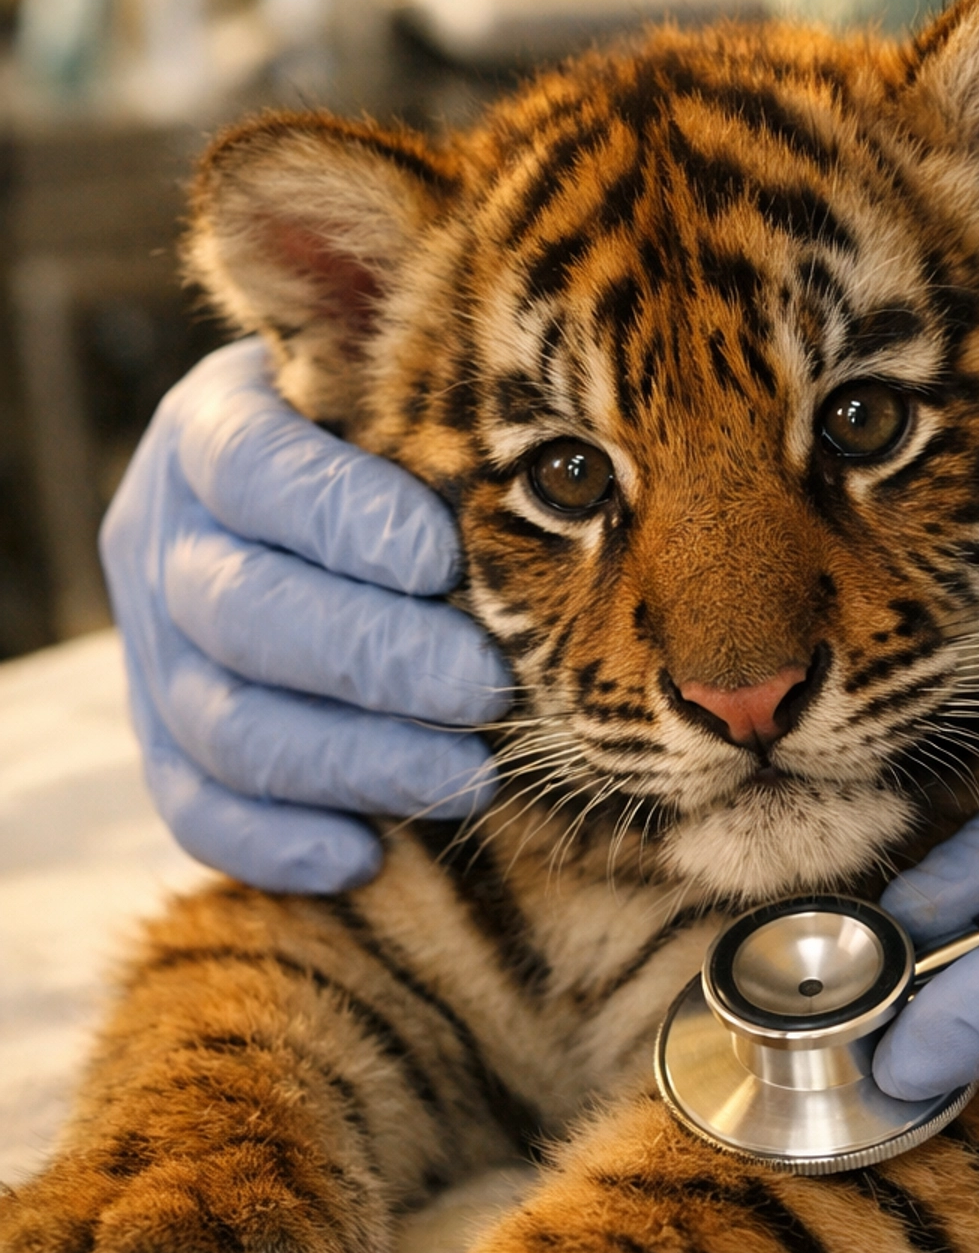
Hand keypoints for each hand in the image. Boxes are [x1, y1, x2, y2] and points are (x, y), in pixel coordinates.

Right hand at [100, 339, 509, 892]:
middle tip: (486, 687)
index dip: (345, 520)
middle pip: (238, 609)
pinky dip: (275, 843)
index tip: (443, 560)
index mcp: (212, 428)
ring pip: (221, 724)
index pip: (254, 467)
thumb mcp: (403, 397)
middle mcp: (164, 535)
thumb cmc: (392, 449)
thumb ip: (442, 415)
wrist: (304, 515)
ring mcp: (152, 646)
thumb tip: (553, 462)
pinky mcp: (162, 740)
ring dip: (352, 762)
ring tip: (470, 779)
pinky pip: (192, 808)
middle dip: (374, 659)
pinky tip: (365, 855)